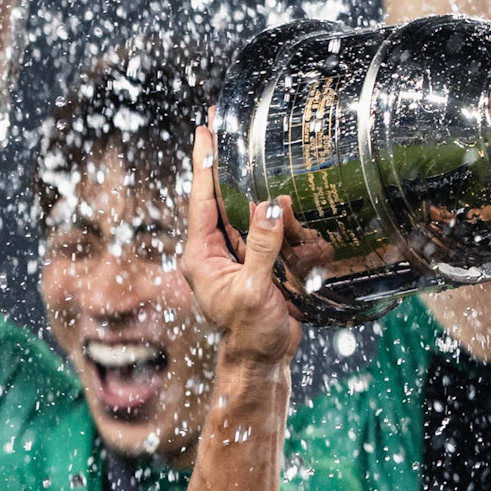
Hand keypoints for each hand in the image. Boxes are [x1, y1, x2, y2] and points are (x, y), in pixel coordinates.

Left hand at [181, 125, 321, 367]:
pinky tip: (290, 206)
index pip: (201, 200)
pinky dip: (278, 220)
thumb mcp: (254, 290)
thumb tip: (270, 205)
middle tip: (228, 127)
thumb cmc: (251, 334)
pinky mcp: (255, 266)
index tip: (203, 129)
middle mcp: (213, 252)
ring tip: (266, 162)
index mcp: (201, 256)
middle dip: (227, 166)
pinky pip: (265, 234)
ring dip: (258, 193)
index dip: (204, 163)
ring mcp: (234, 258)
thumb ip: (261, 246)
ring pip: (245, 214)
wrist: (262, 363)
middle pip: (219, 199)